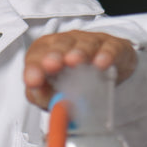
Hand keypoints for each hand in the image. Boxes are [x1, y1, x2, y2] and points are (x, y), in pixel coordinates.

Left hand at [23, 31, 137, 109]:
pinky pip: (109, 48)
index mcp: (47, 51)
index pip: (36, 56)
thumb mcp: (55, 91)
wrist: (106, 67)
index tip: (33, 81)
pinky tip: (102, 64)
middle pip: (59, 45)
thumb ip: (46, 98)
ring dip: (78, 52)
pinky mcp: (112, 46)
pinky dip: (105, 55)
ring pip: (84, 44)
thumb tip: (47, 104)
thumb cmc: (74, 78)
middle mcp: (67, 43)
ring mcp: (91, 42)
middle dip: (54, 55)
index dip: (33, 68)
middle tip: (51, 65)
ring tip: (74, 61)